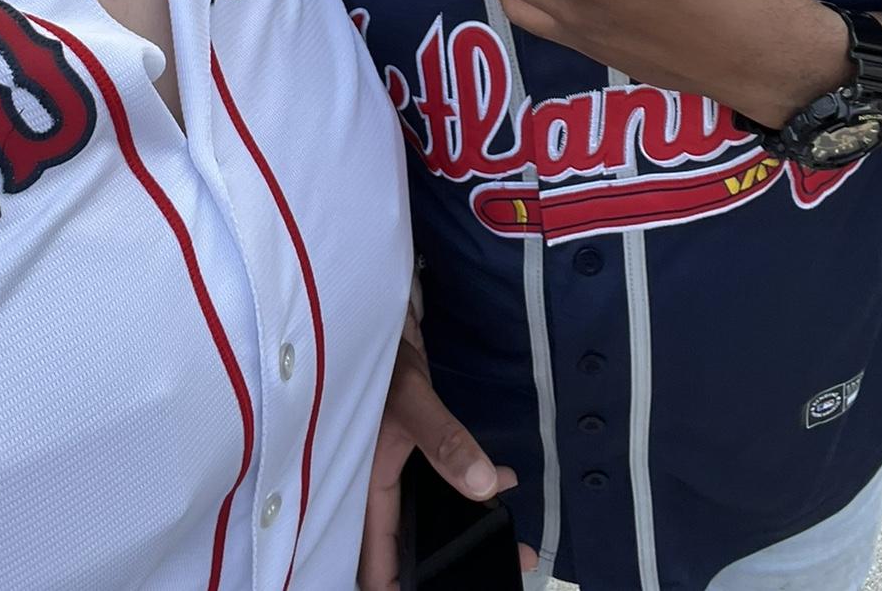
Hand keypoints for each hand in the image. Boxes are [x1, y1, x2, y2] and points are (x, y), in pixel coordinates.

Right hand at [359, 335, 535, 588]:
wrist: (382, 318)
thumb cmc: (382, 358)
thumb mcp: (411, 398)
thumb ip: (444, 441)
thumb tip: (487, 486)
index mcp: (368, 485)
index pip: (377, 559)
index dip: (400, 585)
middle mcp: (380, 484)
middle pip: (410, 542)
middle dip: (451, 559)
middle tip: (501, 565)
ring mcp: (398, 467)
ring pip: (431, 514)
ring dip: (469, 525)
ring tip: (514, 540)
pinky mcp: (416, 447)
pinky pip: (443, 483)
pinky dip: (473, 489)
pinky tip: (505, 483)